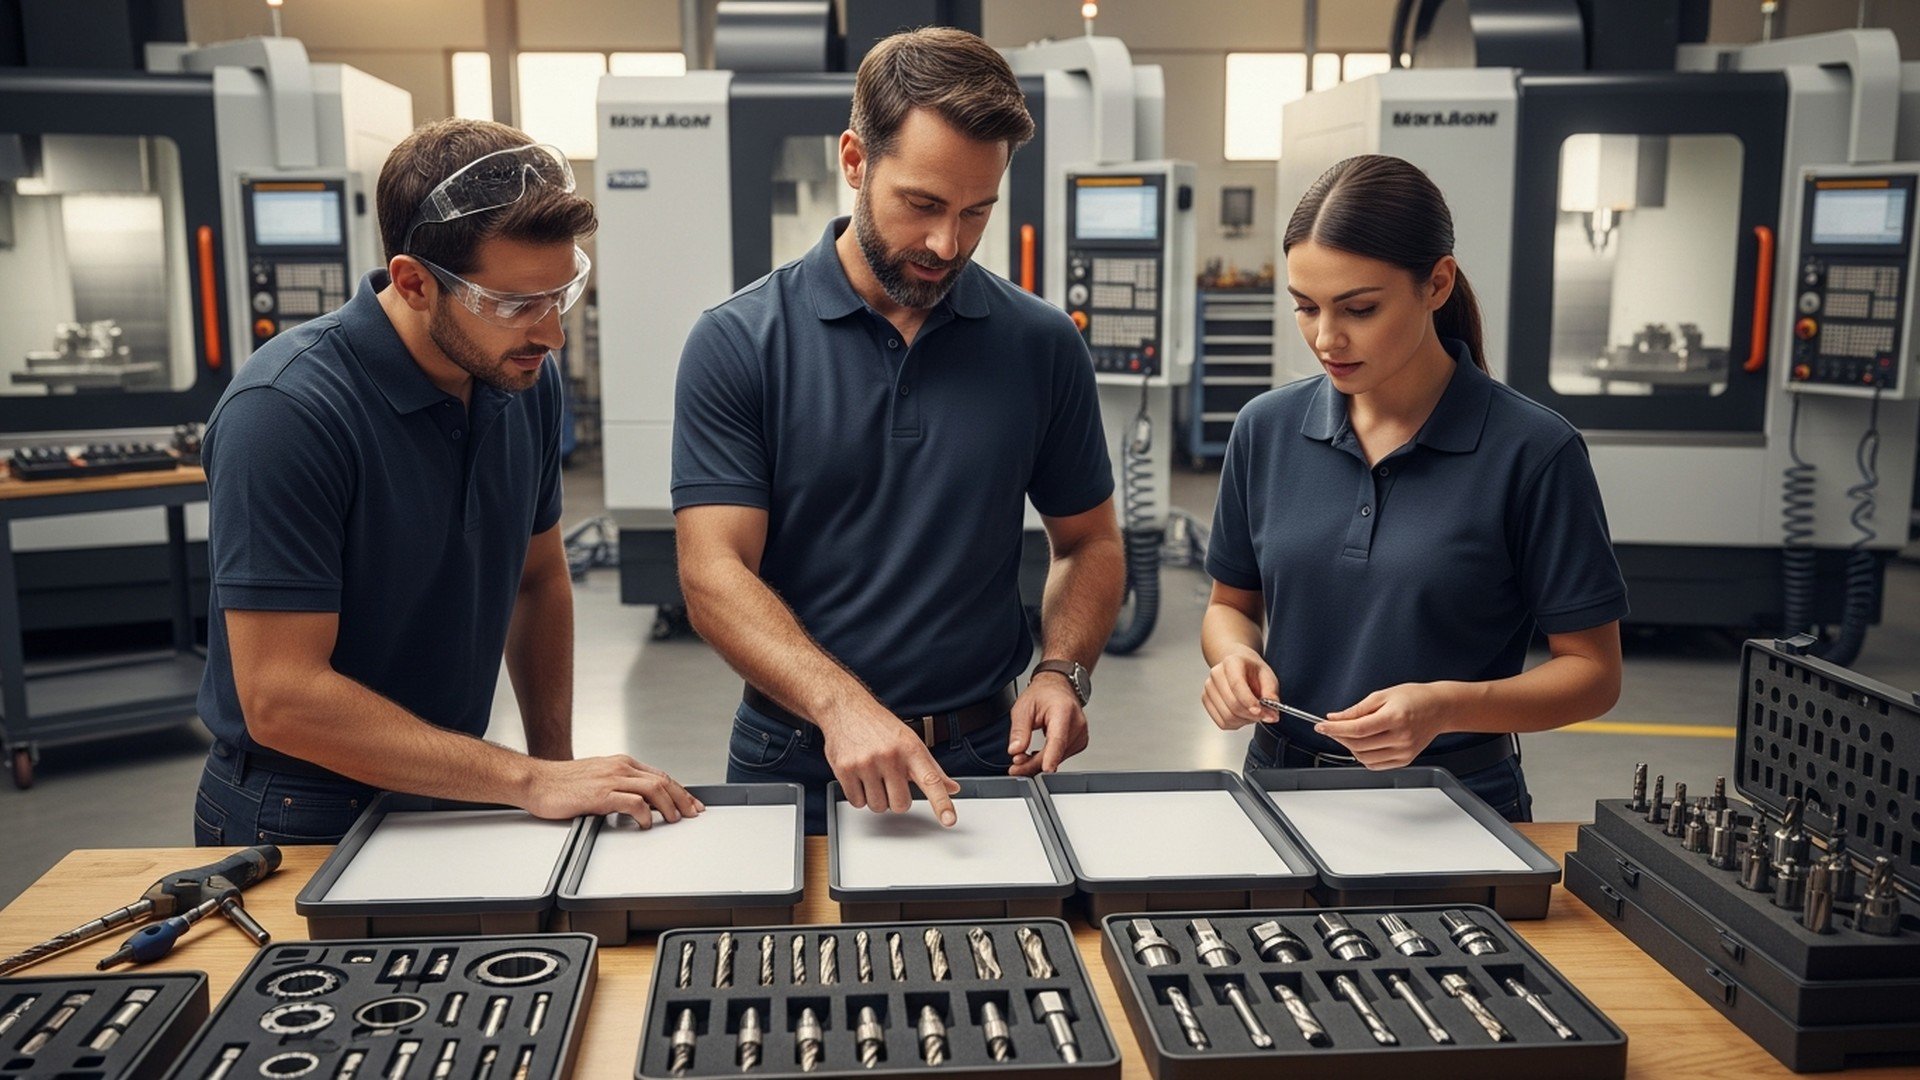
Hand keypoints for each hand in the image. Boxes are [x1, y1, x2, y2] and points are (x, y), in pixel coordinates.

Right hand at [522, 755, 703, 824]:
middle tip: (692, 814)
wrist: (537, 782)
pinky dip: (645, 814)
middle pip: (663, 781)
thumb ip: (621, 786)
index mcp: (621, 763)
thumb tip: (642, 802)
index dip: (680, 790)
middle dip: (683, 799)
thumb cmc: (563, 783)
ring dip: (669, 806)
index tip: (691, 803)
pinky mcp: (601, 794)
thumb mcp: (599, 778)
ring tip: (674, 820)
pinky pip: (633, 802)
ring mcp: (611, 779)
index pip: (660, 775)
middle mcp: (620, 768)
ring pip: (654, 789)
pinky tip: (645, 823)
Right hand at [822, 704, 961, 826]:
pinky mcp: (845, 769)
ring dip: (876, 798)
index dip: (942, 803)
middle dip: (896, 799)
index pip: (931, 781)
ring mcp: (866, 763)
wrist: (846, 709)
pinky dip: (859, 796)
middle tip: (890, 780)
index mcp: (911, 749)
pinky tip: (859, 777)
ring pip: (878, 806)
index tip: (949, 820)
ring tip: (873, 776)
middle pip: (900, 805)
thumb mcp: (911, 741)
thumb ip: (931, 768)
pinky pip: (857, 802)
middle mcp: (890, 755)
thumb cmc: (880, 726)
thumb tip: (952, 788)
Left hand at [1008, 675, 1088, 775]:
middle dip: (1034, 763)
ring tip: (1024, 756)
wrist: (1057, 688)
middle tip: (1015, 765)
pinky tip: (1038, 754)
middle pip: (1056, 753)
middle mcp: (1077, 723)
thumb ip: (1019, 730)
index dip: (1052, 756)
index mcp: (1063, 710)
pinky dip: (1049, 758)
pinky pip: (1062, 756)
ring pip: (1059, 758)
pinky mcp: (1081, 742)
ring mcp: (1081, 734)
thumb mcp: (1023, 708)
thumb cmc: (1043, 694)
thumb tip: (1016, 750)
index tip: (1047, 768)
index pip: (1059, 738)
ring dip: (1040, 762)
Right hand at [1201, 646, 1278, 730]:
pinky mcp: (1206, 700)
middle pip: (1232, 703)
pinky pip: (1222, 722)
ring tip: (1253, 713)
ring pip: (1227, 716)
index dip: (1249, 701)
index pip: (1237, 685)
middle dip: (1251, 715)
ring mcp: (1209, 688)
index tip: (1260, 712)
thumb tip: (1272, 715)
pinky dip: (1236, 724)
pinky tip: (1243, 716)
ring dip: (1244, 720)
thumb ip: (1271, 694)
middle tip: (1265, 716)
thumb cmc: (1253, 671)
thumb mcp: (1268, 677)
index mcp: (1231, 662)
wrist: (1239, 667)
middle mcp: (1216, 673)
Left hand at [1315, 682, 1464, 767]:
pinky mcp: (1405, 760)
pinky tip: (1361, 744)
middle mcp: (1400, 737)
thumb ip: (1357, 709)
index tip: (1321, 726)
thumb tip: (1335, 717)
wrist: (1440, 708)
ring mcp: (1404, 751)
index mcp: (1395, 718)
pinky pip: (1375, 764)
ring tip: (1347, 734)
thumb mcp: (1383, 695)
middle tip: (1331, 728)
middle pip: (1358, 745)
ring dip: (1349, 747)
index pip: (1357, 729)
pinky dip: (1363, 756)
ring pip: (1364, 758)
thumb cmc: (1415, 698)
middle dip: (1339, 737)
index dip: (1335, 729)